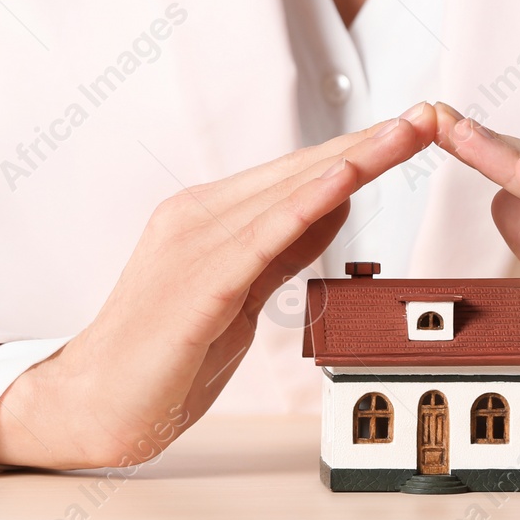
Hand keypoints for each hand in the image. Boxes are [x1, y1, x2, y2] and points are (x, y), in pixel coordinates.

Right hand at [0, 104, 438, 468]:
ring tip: (405, 134)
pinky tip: (346, 181)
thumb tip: (333, 208)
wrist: (94, 403)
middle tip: (424, 116)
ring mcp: (193, 243)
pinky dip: (307, 205)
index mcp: (206, 218)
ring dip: (353, 161)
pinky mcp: (198, 282)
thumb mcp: (237, 297)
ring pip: (287, 192)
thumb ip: (280, 251)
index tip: (404, 131)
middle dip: (367, 144)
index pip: (292, 176)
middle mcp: (197, 216)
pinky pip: (262, 237)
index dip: (354, 152)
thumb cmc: (160, 358)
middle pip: (297, 172)